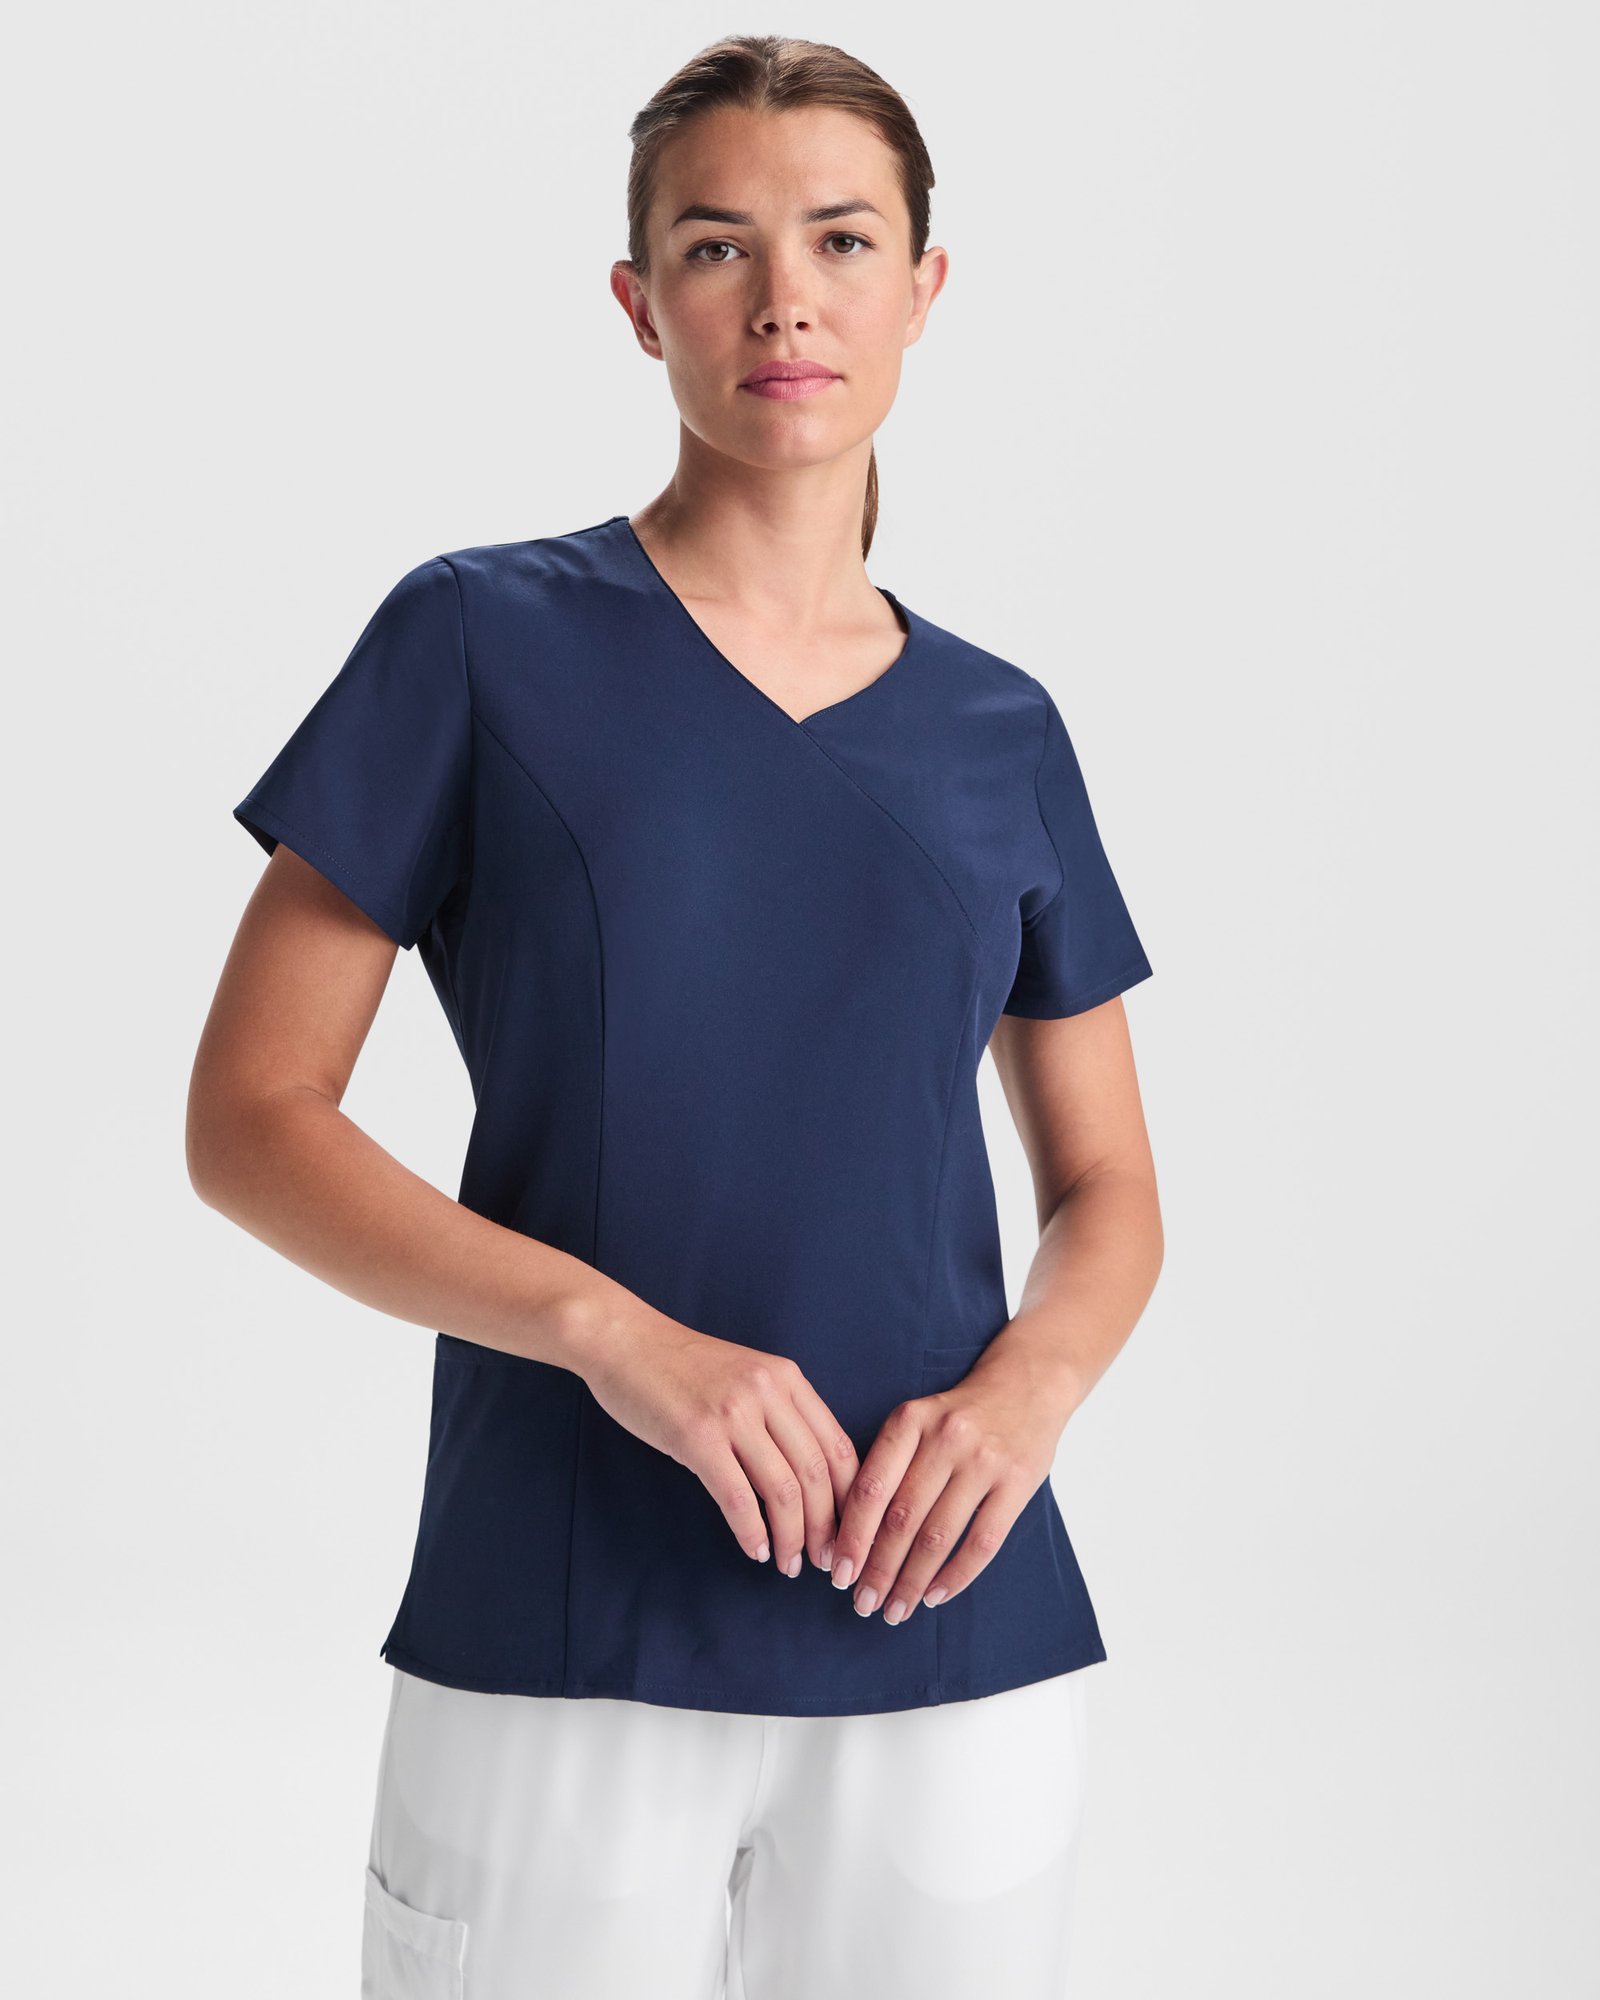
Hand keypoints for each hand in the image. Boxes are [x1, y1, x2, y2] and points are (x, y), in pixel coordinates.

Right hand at [578, 1312, 859, 1576]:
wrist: (625, 1341)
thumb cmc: (682, 1366)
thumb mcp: (746, 1376)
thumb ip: (778, 1414)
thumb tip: (808, 1480)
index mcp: (787, 1378)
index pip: (838, 1447)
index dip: (850, 1499)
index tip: (847, 1532)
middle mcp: (768, 1392)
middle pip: (816, 1474)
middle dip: (826, 1528)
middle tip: (824, 1562)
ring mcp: (733, 1413)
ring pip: (783, 1490)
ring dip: (792, 1538)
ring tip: (789, 1564)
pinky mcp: (697, 1436)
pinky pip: (737, 1497)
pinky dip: (752, 1532)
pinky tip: (755, 1549)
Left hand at [828, 1352, 1063, 1622]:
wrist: (1027, 1384)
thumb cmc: (958, 1414)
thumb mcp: (916, 1420)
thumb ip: (888, 1465)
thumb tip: (849, 1535)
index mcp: (910, 1421)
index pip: (871, 1488)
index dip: (851, 1537)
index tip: (838, 1574)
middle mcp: (945, 1439)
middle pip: (902, 1518)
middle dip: (878, 1569)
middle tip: (863, 1604)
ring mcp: (985, 1461)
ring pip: (938, 1536)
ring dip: (912, 1582)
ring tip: (895, 1610)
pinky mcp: (1018, 1482)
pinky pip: (983, 1542)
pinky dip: (956, 1576)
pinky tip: (935, 1596)